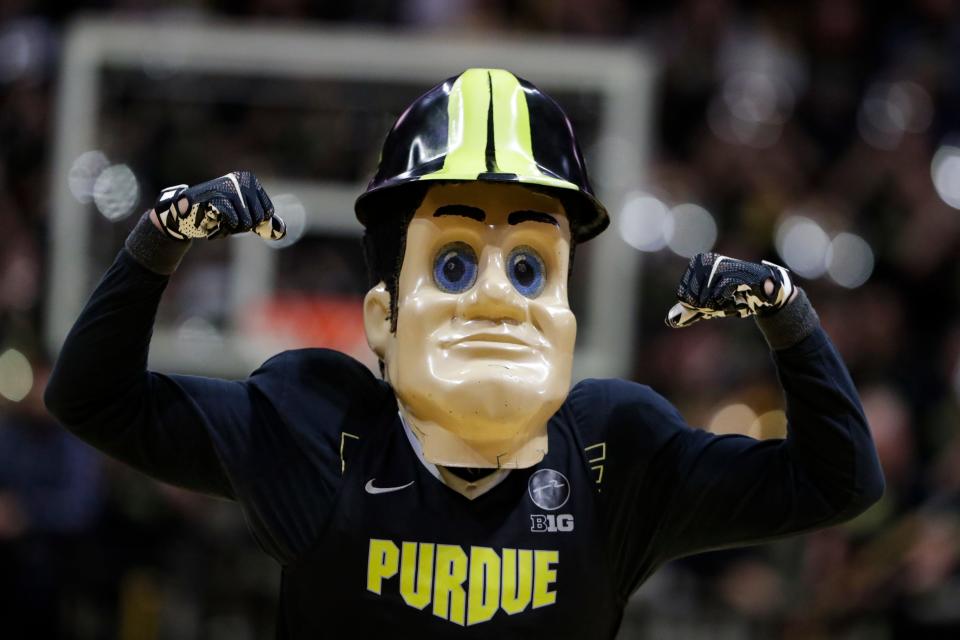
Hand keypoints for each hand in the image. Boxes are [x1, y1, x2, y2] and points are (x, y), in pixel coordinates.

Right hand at [152, 170, 285, 240]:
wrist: (185, 213)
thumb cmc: (217, 214)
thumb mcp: (243, 216)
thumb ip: (261, 222)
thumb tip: (281, 232)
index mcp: (250, 180)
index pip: (267, 211)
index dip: (257, 223)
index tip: (242, 221)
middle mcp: (241, 179)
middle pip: (257, 217)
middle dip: (244, 227)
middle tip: (229, 224)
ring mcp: (228, 185)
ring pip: (246, 219)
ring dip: (234, 229)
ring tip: (222, 223)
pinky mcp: (215, 194)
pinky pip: (232, 218)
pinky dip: (226, 226)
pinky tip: (216, 223)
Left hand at [665, 252, 795, 327]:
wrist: (764, 291)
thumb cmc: (733, 295)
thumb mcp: (708, 304)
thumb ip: (689, 311)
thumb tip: (669, 321)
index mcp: (697, 263)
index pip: (683, 295)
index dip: (696, 306)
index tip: (710, 303)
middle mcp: (706, 260)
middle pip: (693, 298)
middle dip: (707, 307)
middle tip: (722, 302)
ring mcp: (720, 265)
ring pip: (706, 297)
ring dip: (718, 305)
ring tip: (729, 299)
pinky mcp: (735, 273)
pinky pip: (720, 293)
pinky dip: (726, 302)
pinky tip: (734, 298)